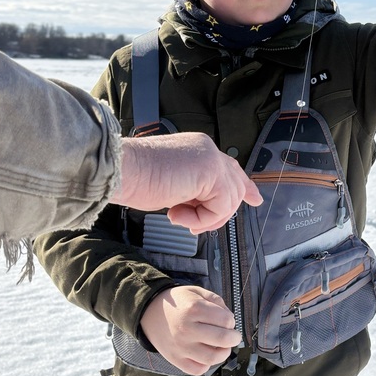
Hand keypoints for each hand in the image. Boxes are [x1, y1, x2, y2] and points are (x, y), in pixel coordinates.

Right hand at [110, 131, 262, 231]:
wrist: (121, 171)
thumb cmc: (134, 180)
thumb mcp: (171, 186)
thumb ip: (193, 190)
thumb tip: (204, 206)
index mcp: (197, 149)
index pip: (229, 167)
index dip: (244, 185)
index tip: (254, 199)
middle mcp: (207, 149)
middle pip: (233, 187)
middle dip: (217, 214)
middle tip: (192, 227)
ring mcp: (210, 158)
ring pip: (228, 200)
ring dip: (203, 218)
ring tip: (177, 217)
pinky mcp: (211, 171)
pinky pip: (220, 206)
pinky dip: (199, 219)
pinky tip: (175, 214)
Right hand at [140, 285, 240, 375]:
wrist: (149, 311)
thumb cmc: (177, 302)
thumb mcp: (196, 292)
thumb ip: (216, 300)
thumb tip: (230, 319)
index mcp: (194, 309)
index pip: (226, 320)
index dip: (231, 321)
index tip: (228, 321)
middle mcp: (187, 329)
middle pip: (223, 339)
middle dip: (234, 338)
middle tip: (233, 336)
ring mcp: (181, 346)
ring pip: (212, 357)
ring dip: (224, 353)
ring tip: (223, 347)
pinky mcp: (175, 359)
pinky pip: (197, 369)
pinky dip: (206, 365)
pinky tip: (206, 355)